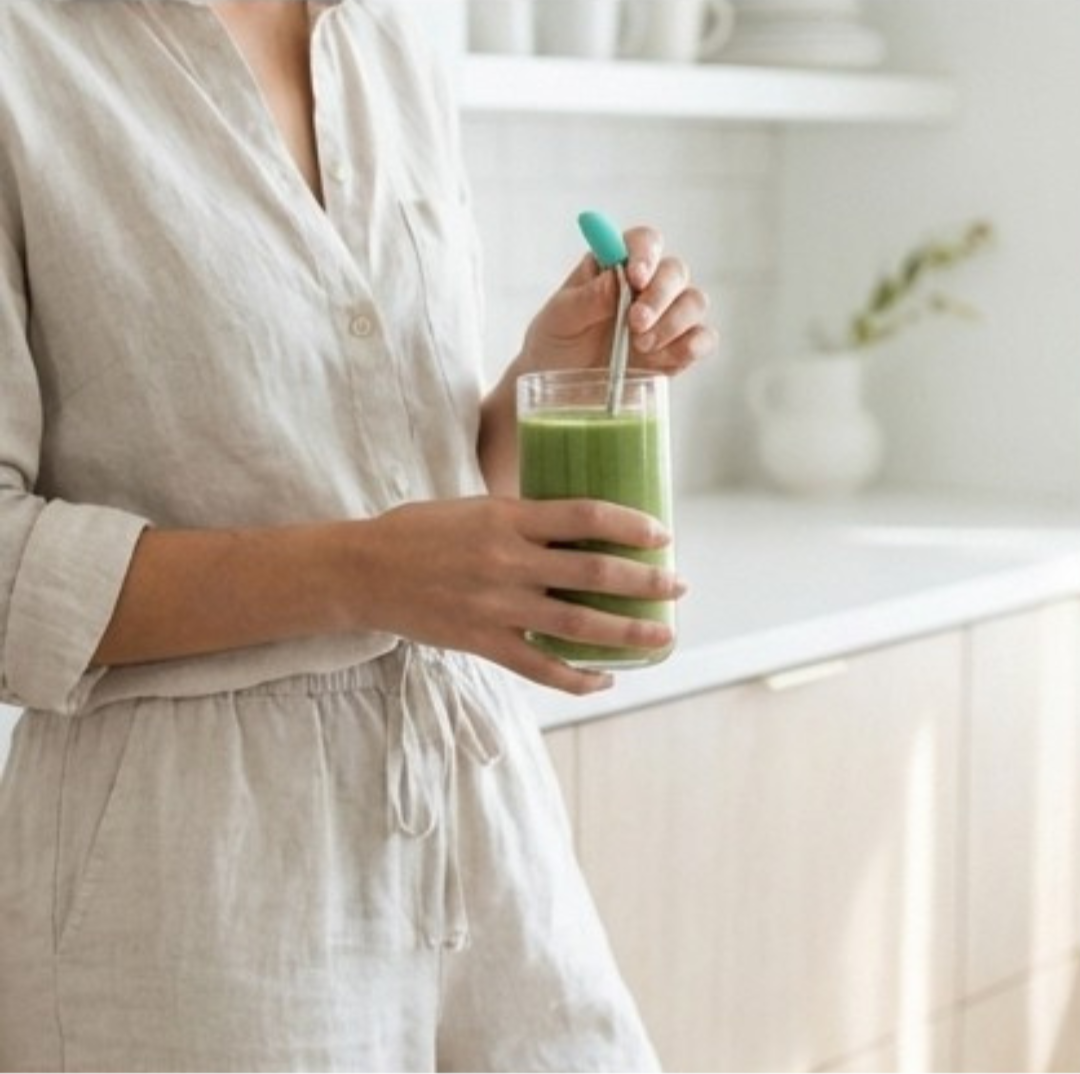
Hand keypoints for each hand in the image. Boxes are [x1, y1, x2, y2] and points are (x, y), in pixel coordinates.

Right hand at [350, 496, 684, 693]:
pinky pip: (541, 668)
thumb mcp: (475, 508)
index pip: (586, 516)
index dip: (631, 525)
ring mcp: (497, 606)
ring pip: (578, 624)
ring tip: (663, 637)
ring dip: (628, 632)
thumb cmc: (419, 531)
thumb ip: (523, 518)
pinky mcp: (483, 642)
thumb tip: (577, 527)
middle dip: (646, 582)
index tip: (662, 535)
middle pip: (595, 573)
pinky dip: (578, 677)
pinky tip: (605, 679)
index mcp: (508, 518)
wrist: (363, 571)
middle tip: (678, 587)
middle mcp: (508, 561)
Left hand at [519, 225, 717, 377]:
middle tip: (635, 323)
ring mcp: (666, 319)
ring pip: (694, 302)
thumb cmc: (555, 346)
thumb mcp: (559, 320)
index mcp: (615, 267)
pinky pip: (702, 340)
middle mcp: (647, 288)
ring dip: (674, 322)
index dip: (645, 253)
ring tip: (640, 347)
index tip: (634, 276)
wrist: (559, 394)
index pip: (643, 242)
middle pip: (675, 271)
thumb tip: (616, 278)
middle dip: (659, 295)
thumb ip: (586, 299)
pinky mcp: (677, 351)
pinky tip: (668, 358)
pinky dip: (693, 346)